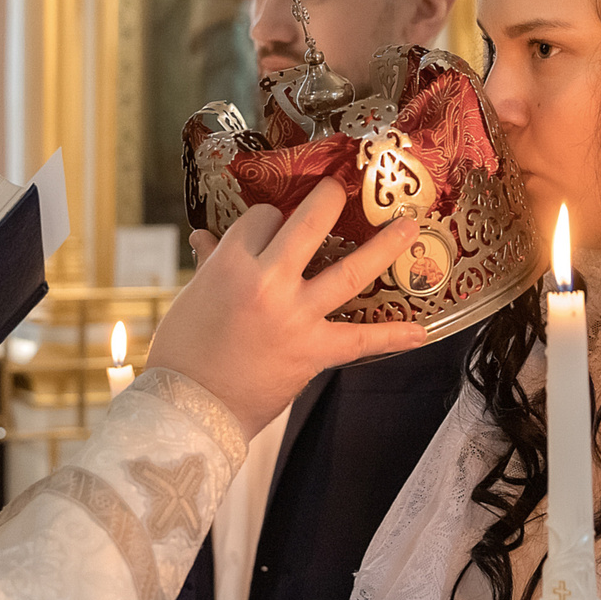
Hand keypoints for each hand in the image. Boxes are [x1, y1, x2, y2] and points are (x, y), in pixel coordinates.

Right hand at [146, 180, 426, 437]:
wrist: (191, 409)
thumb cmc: (181, 353)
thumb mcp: (191, 298)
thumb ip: (210, 265)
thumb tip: (205, 237)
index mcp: (231, 263)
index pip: (262, 217)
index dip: (270, 217)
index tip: (274, 224)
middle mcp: (268, 282)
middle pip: (310, 222)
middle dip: (329, 198)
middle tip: (342, 189)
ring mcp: (296, 315)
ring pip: (350, 271)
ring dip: (384, 246)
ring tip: (407, 227)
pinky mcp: (313, 350)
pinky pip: (360, 340)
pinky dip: (392, 336)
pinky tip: (419, 331)